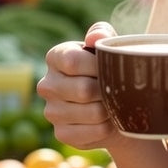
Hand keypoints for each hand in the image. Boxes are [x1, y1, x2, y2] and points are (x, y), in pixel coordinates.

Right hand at [36, 22, 118, 150]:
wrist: (116, 104)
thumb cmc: (111, 68)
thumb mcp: (110, 46)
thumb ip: (102, 34)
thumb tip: (95, 37)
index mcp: (56, 57)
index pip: (72, 61)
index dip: (97, 66)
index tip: (112, 67)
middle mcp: (47, 84)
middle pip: (83, 90)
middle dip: (108, 90)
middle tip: (120, 89)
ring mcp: (51, 111)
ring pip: (91, 112)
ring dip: (111, 110)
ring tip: (117, 104)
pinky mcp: (61, 133)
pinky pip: (92, 132)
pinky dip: (108, 128)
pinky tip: (110, 121)